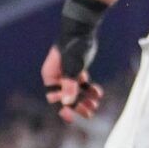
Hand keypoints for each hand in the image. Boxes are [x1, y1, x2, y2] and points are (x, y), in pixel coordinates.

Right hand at [42, 0, 109, 126]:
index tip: (72, 118)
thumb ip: (70, 86)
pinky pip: (82, 84)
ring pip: (75, 91)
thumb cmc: (73, 48)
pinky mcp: (77, 69)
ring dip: (85, 99)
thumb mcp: (72, 68)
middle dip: (77, 105)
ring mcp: (67, 73)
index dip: (62, 109)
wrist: (82, 30)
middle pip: (66, 97)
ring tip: (95, 105)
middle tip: (90, 113)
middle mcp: (57, 76)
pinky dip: (89, 89)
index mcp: (50, 75)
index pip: (53, 98)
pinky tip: (98, 93)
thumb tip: (67, 103)